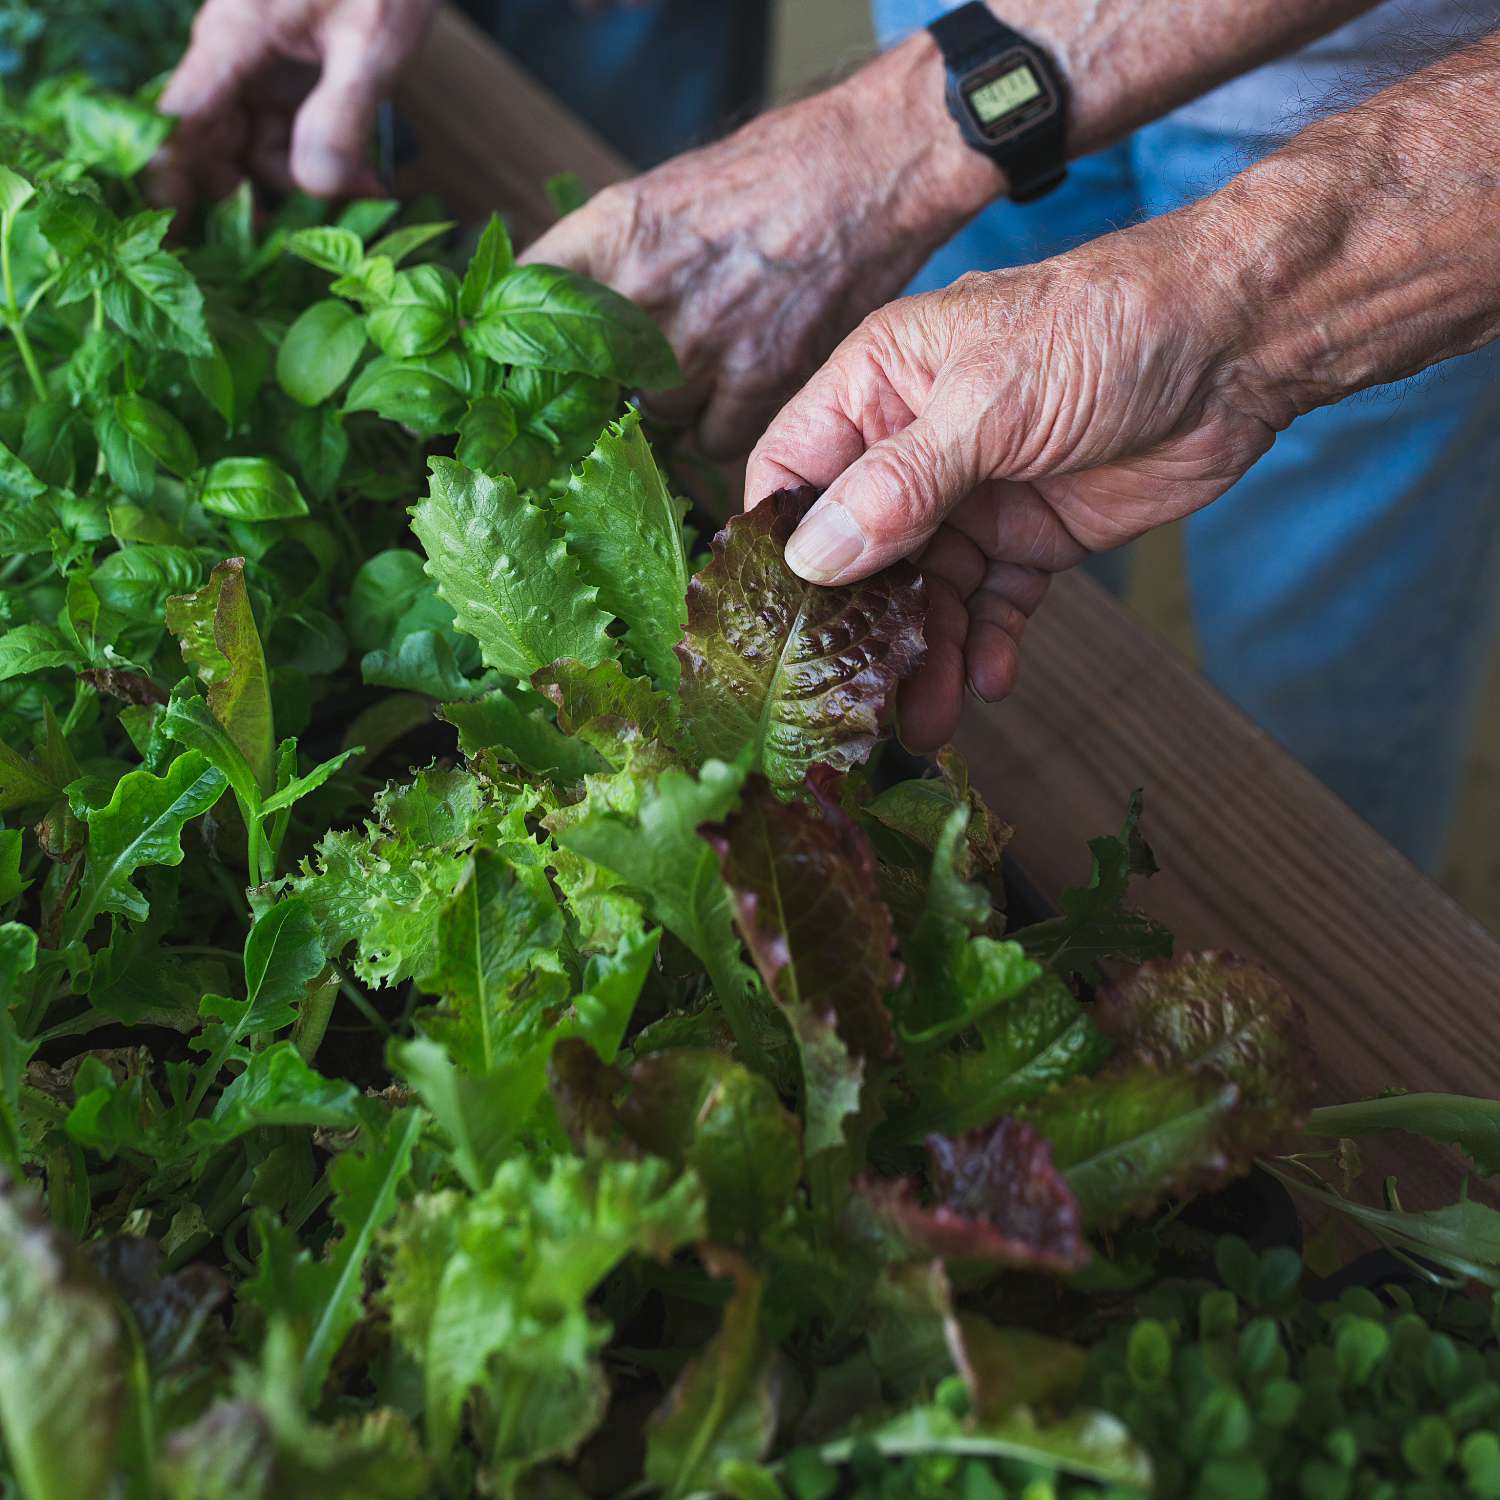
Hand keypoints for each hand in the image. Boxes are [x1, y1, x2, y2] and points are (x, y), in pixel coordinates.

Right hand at [150, 0, 438, 208]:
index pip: (178, 122)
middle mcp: (231, 54)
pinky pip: (284, 131)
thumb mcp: (371, 45)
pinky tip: (365, 177)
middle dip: (255, 193)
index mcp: (233, 40)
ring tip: (368, 188)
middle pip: (212, 144)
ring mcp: (257, 64)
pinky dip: (319, 159)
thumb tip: (314, 187)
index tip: (170, 244)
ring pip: (251, 146)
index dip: (169, 184)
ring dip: (299, 180)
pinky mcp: (285, 72)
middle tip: (311, 229)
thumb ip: (339, 116)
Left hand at [521, 32, 1000, 456]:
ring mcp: (702, 342)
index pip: (521, 311)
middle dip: (604, 394)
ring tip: (699, 375)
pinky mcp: (758, 380)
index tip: (510, 383)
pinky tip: (736, 393)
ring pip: (652, 419)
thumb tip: (545, 325)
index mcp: (610, 235)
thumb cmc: (764, 179)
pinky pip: (710, 442)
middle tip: (626, 387)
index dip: (511, 356)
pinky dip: (719, 430)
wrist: (864, 168)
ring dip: (667, 411)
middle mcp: (647, 292)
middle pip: (589, 387)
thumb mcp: (657, 196)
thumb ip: (599, 262)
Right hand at [745, 221, 1290, 749]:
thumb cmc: (1108, 328)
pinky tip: (991, 682)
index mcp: (877, 386)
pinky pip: (993, 604)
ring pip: (925, 593)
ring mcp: (973, 496)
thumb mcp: (989, 403)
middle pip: (858, 553)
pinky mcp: (1031, 537)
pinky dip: (989, 644)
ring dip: (925, 655)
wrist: (1241, 344)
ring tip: (929, 720)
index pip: (793, 471)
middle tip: (861, 700)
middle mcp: (912, 445)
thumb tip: (814, 557)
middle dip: (860, 627)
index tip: (774, 624)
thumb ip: (899, 484)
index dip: (779, 544)